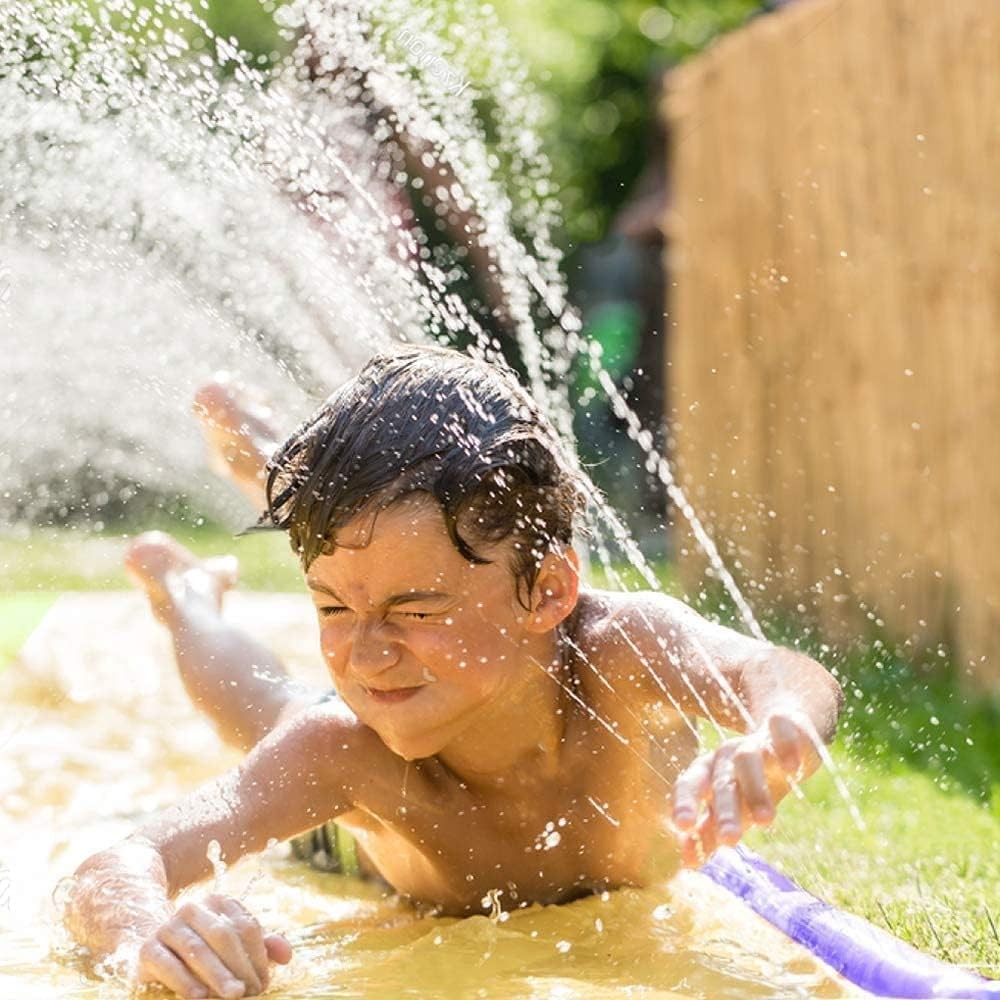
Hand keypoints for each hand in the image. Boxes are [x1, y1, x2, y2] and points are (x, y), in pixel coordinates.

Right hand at [131, 893, 291, 997]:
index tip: (265, 982)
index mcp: (218, 902)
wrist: (154, 951)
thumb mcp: (234, 944)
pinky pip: (168, 965)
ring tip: (234, 995)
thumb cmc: (205, 949)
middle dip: (240, 966)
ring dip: (218, 975)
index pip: (245, 926)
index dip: (258, 956)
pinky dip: (184, 982)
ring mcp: (168, 926)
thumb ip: (262, 947)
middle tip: (252, 992)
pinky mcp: (148, 949)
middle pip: (223, 936)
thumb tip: (287, 955)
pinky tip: (199, 997)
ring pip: (197, 950)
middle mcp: (192, 908)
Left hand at [671, 712, 820, 866]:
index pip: (689, 786)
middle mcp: (727, 755)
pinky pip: (781, 730)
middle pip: (721, 781)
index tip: (682, 828)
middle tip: (729, 840)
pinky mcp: (784, 727)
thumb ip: (709, 832)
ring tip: (765, 821)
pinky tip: (792, 769)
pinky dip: (786, 747)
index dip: (685, 804)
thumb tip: (688, 862)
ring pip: (749, 760)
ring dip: (755, 789)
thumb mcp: (731, 807)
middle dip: (724, 810)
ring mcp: (754, 741)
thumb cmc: (748, 781)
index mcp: (707, 772)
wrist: (782, 735)